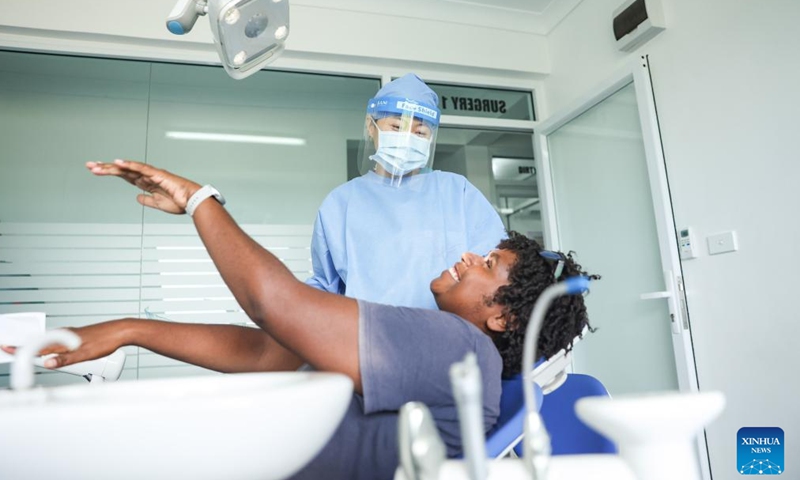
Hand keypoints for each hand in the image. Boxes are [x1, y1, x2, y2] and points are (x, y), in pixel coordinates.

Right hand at [1, 321, 129, 368]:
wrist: (121, 331)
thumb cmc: (106, 341)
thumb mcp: (84, 354)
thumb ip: (65, 360)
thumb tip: (47, 363)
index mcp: (63, 340)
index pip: (37, 345)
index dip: (21, 347)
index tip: (6, 347)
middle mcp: (65, 335)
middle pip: (39, 342)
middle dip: (25, 346)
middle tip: (10, 349)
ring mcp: (71, 334)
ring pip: (48, 340)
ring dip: (36, 345)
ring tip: (25, 350)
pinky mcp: (77, 334)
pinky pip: (57, 339)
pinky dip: (48, 343)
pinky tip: (51, 347)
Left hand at [86, 159, 201, 214]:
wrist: (193, 202)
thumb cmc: (179, 202)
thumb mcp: (158, 204)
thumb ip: (147, 200)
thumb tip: (137, 198)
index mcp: (146, 182)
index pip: (124, 176)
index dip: (110, 172)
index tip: (96, 170)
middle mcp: (147, 176)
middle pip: (122, 170)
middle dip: (105, 168)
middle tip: (89, 165)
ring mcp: (152, 174)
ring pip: (128, 168)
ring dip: (112, 167)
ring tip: (97, 166)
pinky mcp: (158, 174)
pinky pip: (141, 168)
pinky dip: (130, 164)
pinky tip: (119, 162)